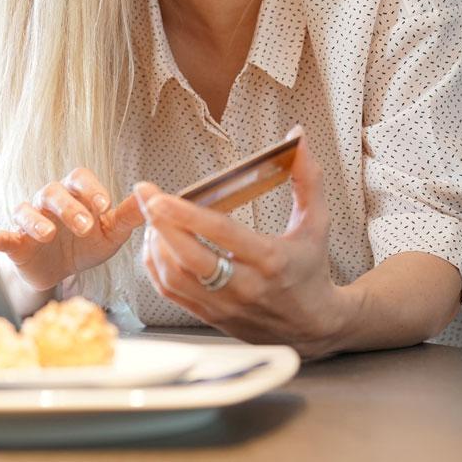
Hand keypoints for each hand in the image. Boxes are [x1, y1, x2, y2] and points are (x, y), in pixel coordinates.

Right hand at [0, 167, 143, 291]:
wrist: (62, 272)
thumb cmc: (87, 245)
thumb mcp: (111, 234)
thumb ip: (128, 217)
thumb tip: (151, 198)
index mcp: (76, 194)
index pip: (80, 177)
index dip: (91, 188)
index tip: (104, 204)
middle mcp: (50, 202)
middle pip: (53, 192)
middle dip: (69, 207)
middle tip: (85, 226)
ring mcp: (30, 221)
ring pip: (26, 210)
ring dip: (36, 220)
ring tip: (49, 234)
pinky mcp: (14, 243)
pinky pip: (1, 236)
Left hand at [134, 128, 356, 357]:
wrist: (313, 325)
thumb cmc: (312, 269)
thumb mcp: (316, 223)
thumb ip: (307, 178)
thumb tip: (297, 136)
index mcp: (270, 260)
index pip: (221, 234)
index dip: (187, 215)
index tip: (160, 196)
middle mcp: (244, 286)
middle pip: (188, 258)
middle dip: (160, 224)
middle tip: (145, 197)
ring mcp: (224, 305)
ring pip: (174, 277)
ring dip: (156, 244)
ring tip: (152, 218)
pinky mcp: (210, 316)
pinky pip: (171, 293)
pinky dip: (155, 267)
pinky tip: (156, 243)